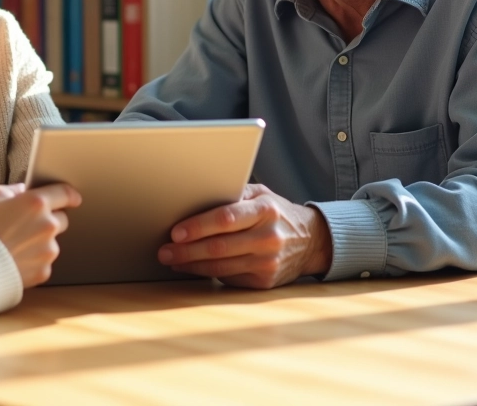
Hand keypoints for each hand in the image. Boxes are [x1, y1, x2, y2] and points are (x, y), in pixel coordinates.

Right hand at [0, 182, 82, 286]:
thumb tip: (22, 192)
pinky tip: (14, 259)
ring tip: (13, 245)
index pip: (64, 194)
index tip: (72, 198)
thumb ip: (13, 191)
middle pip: (61, 219)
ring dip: (39, 242)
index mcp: (37, 203)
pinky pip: (43, 262)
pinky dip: (33, 261)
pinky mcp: (43, 272)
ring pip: (51, 242)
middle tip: (27, 225)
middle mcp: (48, 226)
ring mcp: (47, 251)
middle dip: (48, 220)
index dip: (69, 195)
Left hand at [156, 184, 333, 288]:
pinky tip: (192, 268)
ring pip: (220, 266)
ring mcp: (268, 262)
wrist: (311, 241)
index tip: (176, 232)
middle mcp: (269, 237)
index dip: (198, 226)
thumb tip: (196, 197)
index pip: (226, 219)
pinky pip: (229, 278)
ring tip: (171, 260)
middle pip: (219, 246)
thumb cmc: (276, 213)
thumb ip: (234, 195)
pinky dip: (207, 273)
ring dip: (191, 265)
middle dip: (187, 250)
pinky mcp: (265, 281)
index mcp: (266, 210)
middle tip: (164, 250)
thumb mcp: (262, 195)